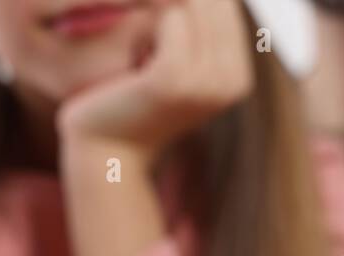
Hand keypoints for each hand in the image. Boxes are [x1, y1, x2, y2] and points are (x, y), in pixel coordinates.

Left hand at [57, 0, 253, 159]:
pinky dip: (149, 13)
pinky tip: (130, 30)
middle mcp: (232, 82)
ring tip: (137, 14)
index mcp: (238, 78)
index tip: (160, 10)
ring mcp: (207, 83)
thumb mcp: (171, 67)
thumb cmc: (131, 106)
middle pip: (216, 1)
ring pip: (195, 4)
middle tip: (145, 4)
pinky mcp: (174, 80)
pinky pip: (173, 18)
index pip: (226, 5)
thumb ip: (195, 31)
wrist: (106, 153)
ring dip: (160, 0)